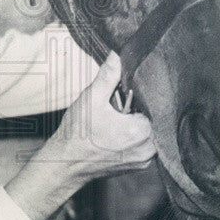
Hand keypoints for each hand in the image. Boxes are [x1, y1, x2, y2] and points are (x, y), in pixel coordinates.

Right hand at [5, 52, 155, 219]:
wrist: (64, 164)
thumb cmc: (77, 134)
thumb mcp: (92, 98)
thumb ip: (108, 75)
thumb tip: (118, 53)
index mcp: (142, 131)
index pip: (155, 104)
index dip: (142, 95)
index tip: (128, 92)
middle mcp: (149, 149)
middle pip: (154, 119)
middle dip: (139, 109)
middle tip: (120, 105)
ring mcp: (144, 160)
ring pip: (150, 132)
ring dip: (138, 123)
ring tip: (118, 118)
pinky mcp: (138, 166)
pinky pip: (144, 145)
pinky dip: (135, 136)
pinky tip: (117, 131)